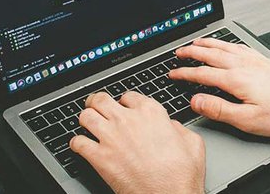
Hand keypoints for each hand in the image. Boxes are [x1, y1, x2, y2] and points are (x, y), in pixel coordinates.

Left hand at [70, 92, 204, 193]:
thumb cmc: (182, 174)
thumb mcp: (192, 141)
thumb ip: (177, 127)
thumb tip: (170, 126)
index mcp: (151, 112)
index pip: (128, 96)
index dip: (125, 102)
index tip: (123, 108)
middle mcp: (128, 120)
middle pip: (101, 100)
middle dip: (97, 103)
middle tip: (96, 108)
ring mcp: (111, 137)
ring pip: (85, 116)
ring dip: (85, 120)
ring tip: (87, 125)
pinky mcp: (99, 158)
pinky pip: (77, 143)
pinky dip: (76, 144)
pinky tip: (80, 146)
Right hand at [169, 38, 269, 137]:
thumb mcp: (248, 120)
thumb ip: (219, 110)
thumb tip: (196, 102)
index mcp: (237, 79)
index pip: (202, 73)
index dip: (184, 73)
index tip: (172, 73)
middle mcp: (244, 65)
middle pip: (211, 54)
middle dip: (192, 52)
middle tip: (178, 52)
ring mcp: (255, 60)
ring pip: (225, 47)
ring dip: (208, 44)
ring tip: (196, 42)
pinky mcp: (264, 61)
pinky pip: (239, 46)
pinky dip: (227, 43)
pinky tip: (226, 45)